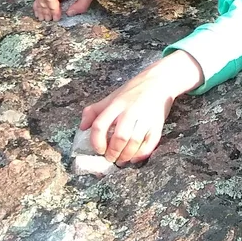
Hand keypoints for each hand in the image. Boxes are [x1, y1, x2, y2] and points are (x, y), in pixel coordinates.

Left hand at [80, 51, 201, 165]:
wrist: (159, 80)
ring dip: (126, 155)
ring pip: (134, 142)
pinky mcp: (158, 123)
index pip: (100, 125)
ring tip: (121, 160)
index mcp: (116, 104)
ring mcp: (145, 118)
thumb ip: (95, 111)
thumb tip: (82, 127)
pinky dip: (142, 154)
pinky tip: (135, 158)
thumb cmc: (133, 91)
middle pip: (119, 137)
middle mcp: (130, 111)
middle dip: (112, 152)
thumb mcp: (111, 97)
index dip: (96, 141)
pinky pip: (150, 143)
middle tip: (110, 158)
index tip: (98, 149)